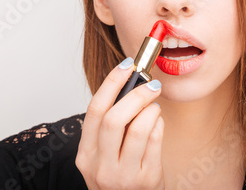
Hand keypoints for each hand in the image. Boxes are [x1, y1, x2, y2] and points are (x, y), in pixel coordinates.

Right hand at [76, 57, 164, 189]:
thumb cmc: (120, 176)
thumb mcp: (104, 154)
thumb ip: (110, 126)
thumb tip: (128, 84)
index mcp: (86, 155)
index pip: (95, 110)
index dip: (112, 82)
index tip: (127, 66)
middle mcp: (101, 166)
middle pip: (114, 118)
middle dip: (136, 94)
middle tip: (151, 85)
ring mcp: (124, 176)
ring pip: (138, 128)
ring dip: (151, 109)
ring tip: (154, 107)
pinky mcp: (147, 180)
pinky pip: (156, 140)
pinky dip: (159, 124)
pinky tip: (158, 123)